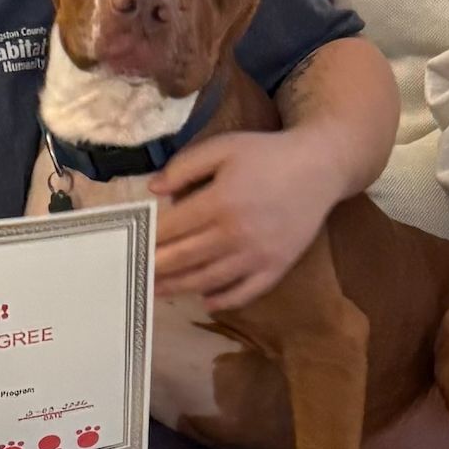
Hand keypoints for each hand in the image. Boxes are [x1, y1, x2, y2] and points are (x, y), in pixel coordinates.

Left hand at [149, 128, 338, 308]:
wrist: (320, 167)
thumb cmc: (267, 154)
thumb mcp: (223, 147)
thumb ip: (185, 166)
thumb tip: (153, 189)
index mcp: (220, 201)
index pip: (172, 228)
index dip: (147, 239)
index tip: (128, 245)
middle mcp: (236, 233)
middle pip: (184, 258)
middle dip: (154, 268)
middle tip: (132, 276)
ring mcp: (258, 255)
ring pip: (208, 280)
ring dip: (178, 288)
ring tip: (155, 292)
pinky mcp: (276, 267)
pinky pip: (245, 292)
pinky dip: (223, 300)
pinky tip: (206, 301)